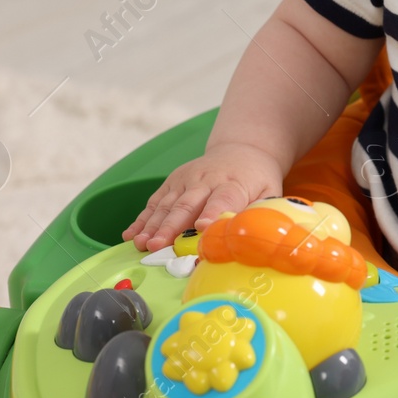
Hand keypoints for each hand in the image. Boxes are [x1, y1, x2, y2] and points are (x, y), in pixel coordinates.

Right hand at [122, 144, 283, 251]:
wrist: (242, 150)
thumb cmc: (257, 180)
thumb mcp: (268, 193)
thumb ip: (258, 213)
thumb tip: (251, 239)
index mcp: (233, 184)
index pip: (222, 200)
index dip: (211, 215)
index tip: (201, 229)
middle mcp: (206, 180)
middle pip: (187, 205)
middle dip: (170, 227)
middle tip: (157, 246)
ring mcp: (186, 180)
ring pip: (166, 205)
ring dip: (152, 226)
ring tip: (140, 244)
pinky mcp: (173, 182)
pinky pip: (155, 202)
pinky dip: (142, 219)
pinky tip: (130, 234)